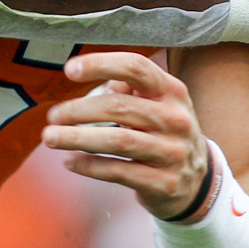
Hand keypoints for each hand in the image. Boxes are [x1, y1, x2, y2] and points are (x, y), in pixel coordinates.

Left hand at [42, 52, 209, 220]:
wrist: (198, 182)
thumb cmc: (165, 133)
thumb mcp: (159, 104)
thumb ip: (129, 88)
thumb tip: (94, 76)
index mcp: (172, 92)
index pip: (136, 68)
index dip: (101, 64)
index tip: (69, 70)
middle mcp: (175, 119)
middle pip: (119, 107)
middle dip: (79, 110)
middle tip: (53, 115)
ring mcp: (172, 153)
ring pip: (117, 141)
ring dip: (77, 138)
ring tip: (50, 137)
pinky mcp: (163, 183)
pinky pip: (118, 172)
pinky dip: (89, 166)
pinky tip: (70, 162)